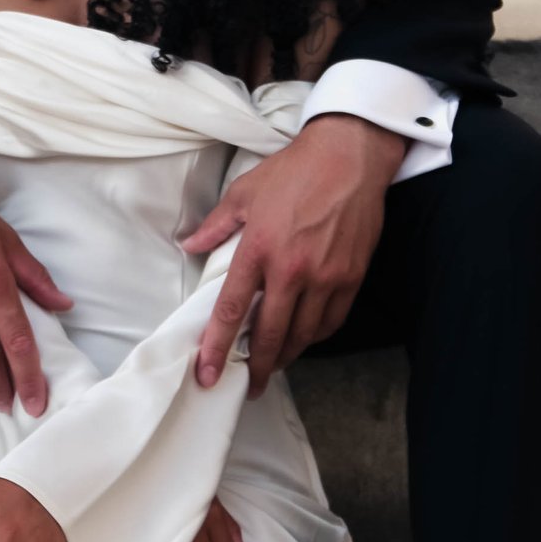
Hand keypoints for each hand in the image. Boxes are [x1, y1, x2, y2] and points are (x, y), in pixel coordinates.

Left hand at [180, 115, 401, 394]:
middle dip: (256, 366)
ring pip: (303, 334)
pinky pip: (331, 321)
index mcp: (258, 248)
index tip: (208, 373)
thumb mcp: (244, 192)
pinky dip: (315, 336)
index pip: (232, 310)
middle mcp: (291, 269)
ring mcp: (325, 277)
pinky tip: (304, 338)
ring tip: (272, 364)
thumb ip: (215, 225)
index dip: (217, 347)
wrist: (349, 157)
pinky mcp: (351, 277)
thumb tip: (189, 245)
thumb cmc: (295, 171)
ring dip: (285, 355)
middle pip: (269, 334)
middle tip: (247, 384)